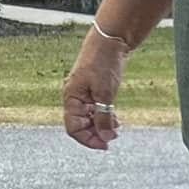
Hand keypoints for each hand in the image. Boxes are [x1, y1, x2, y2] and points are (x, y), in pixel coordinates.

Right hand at [62, 31, 128, 150]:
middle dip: (97, 135)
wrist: (110, 43)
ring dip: (102, 128)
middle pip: (81, 127)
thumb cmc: (102, 63)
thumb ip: (104, 117)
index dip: (88, 140)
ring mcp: (85, 97)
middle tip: (113, 137)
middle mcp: (75, 99)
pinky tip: (116, 122)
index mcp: (71, 98)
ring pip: (90, 121)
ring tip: (117, 129)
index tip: (105, 145)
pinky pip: (97, 113)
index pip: (73, 128)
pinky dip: (106, 120)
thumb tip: (105, 138)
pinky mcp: (95, 94)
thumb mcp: (105, 93)